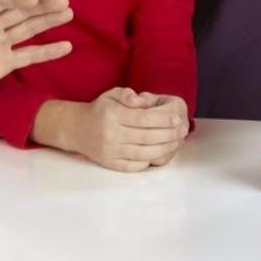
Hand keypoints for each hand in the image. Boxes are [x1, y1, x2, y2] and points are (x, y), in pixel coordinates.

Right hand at [62, 88, 188, 172]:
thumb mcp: (112, 94)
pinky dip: (147, 162)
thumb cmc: (100, 109)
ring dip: (163, 149)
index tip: (177, 119)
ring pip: (142, 154)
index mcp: (112, 116)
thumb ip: (129, 95)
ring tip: (176, 142)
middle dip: (168, 135)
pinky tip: (160, 154)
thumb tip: (145, 102)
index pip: (142, 119)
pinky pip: (132, 166)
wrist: (77, 129)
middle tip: (182, 131)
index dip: (162, 120)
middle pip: (146, 137)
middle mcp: (110, 135)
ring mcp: (110, 152)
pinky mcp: (109, 163)